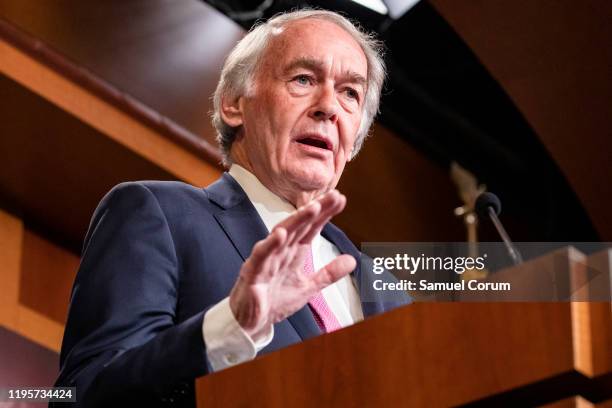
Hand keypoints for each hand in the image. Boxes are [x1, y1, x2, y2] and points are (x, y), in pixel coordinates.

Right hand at [228, 189, 355, 339]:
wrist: (252, 323)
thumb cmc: (275, 300)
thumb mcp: (308, 287)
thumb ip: (329, 273)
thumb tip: (352, 260)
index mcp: (293, 252)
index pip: (311, 228)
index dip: (325, 214)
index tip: (340, 199)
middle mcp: (280, 251)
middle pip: (299, 226)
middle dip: (315, 210)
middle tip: (332, 196)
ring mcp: (266, 260)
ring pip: (281, 235)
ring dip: (296, 221)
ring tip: (312, 208)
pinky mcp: (252, 273)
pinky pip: (261, 256)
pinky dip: (270, 245)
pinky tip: (280, 234)